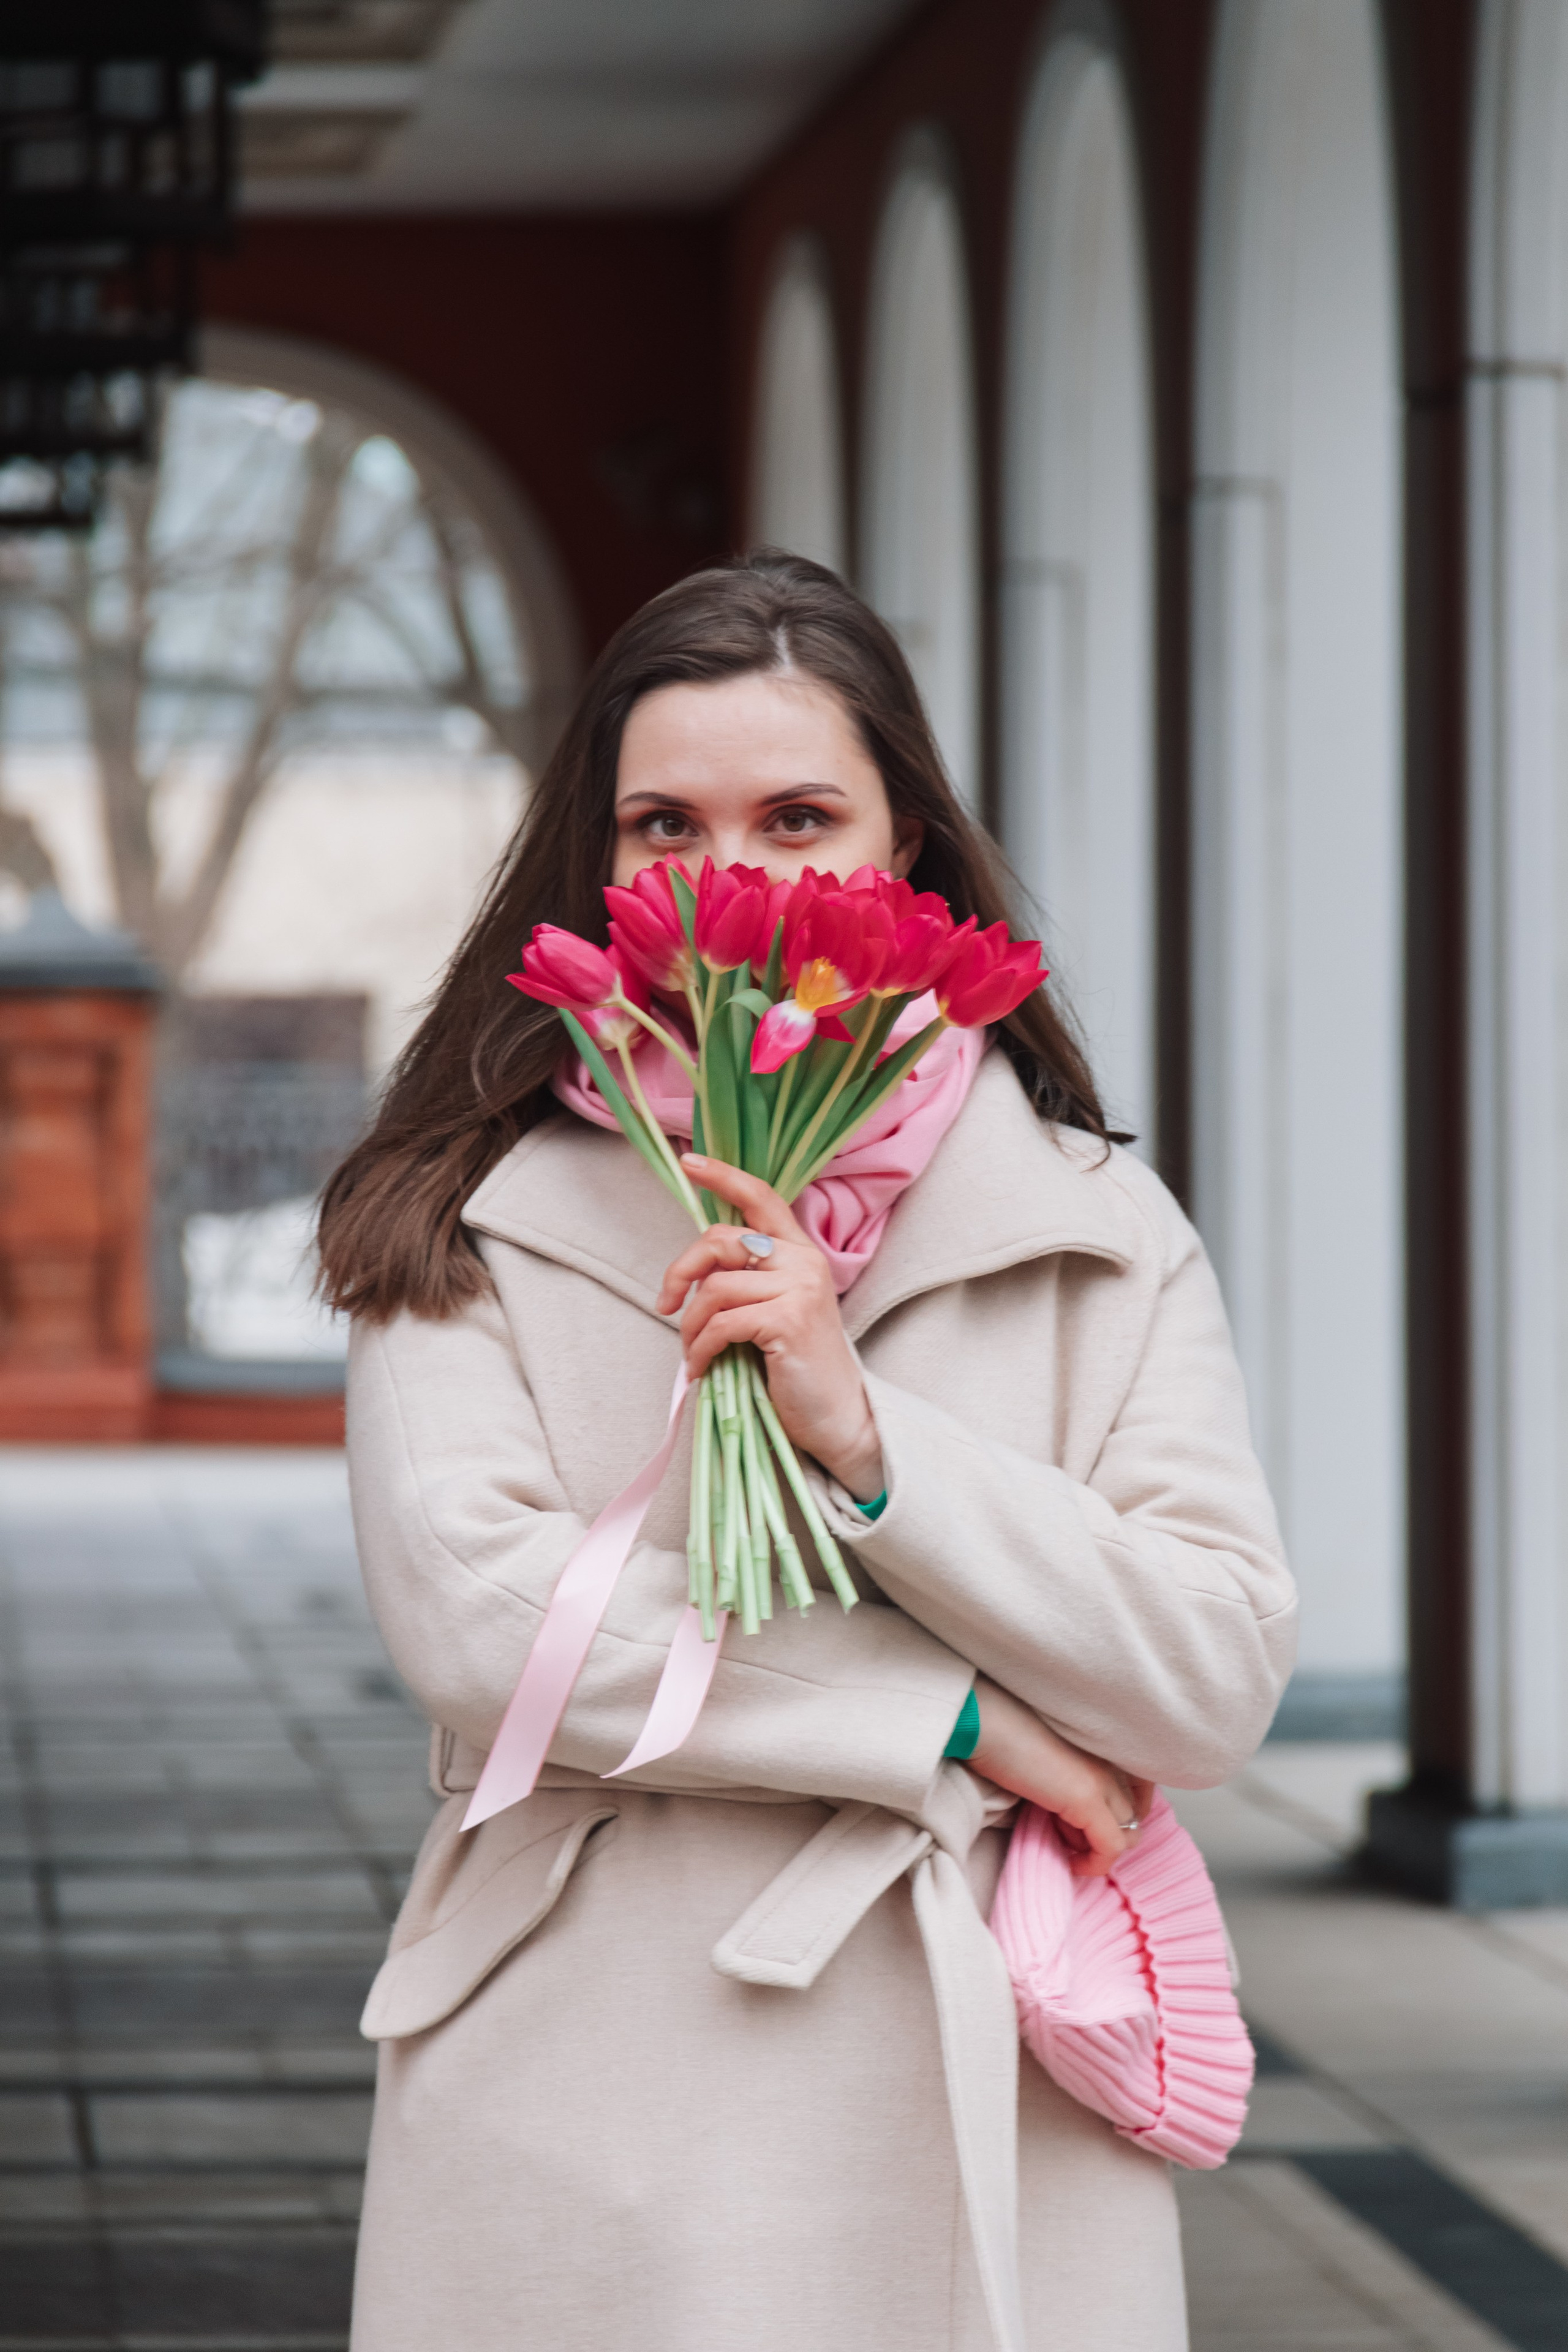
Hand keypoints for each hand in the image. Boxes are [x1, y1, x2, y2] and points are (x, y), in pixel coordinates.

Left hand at [655, 1155, 883, 1499]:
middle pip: (721, 1239)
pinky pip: (721, 1324)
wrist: (839, 1417)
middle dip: (681, 1270)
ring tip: (693, 1353)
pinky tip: (701, 1369)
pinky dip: (700, 1350)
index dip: (724, 1175)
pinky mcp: (788, 1321)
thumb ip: (749, 1281)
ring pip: (715, 1288)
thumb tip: (693, 1274)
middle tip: (667, 1305)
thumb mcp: (777, 1311)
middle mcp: (804, 1262)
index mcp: (802, 1253)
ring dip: (691, 1326)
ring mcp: (799, 1289)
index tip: (690, 1161)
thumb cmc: (799, 1368)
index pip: (763, 1197)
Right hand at [969, 1676, 1155, 1877]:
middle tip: (1068, 1833)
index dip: (1119, 1814)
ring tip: (1064, 1839)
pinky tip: (1071, 1862)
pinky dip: (1095, 1864)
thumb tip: (1069, 1814)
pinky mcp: (1086, 1798)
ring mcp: (1102, 1778)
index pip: (1140, 1789)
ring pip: (1128, 1833)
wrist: (982, 1721)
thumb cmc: (1001, 1734)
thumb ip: (1070, 1777)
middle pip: (1134, 1814)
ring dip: (1099, 1847)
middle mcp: (1111, 1759)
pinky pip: (1110, 1847)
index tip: (1088, 1826)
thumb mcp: (1049, 1757)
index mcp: (1104, 1743)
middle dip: (1106, 1833)